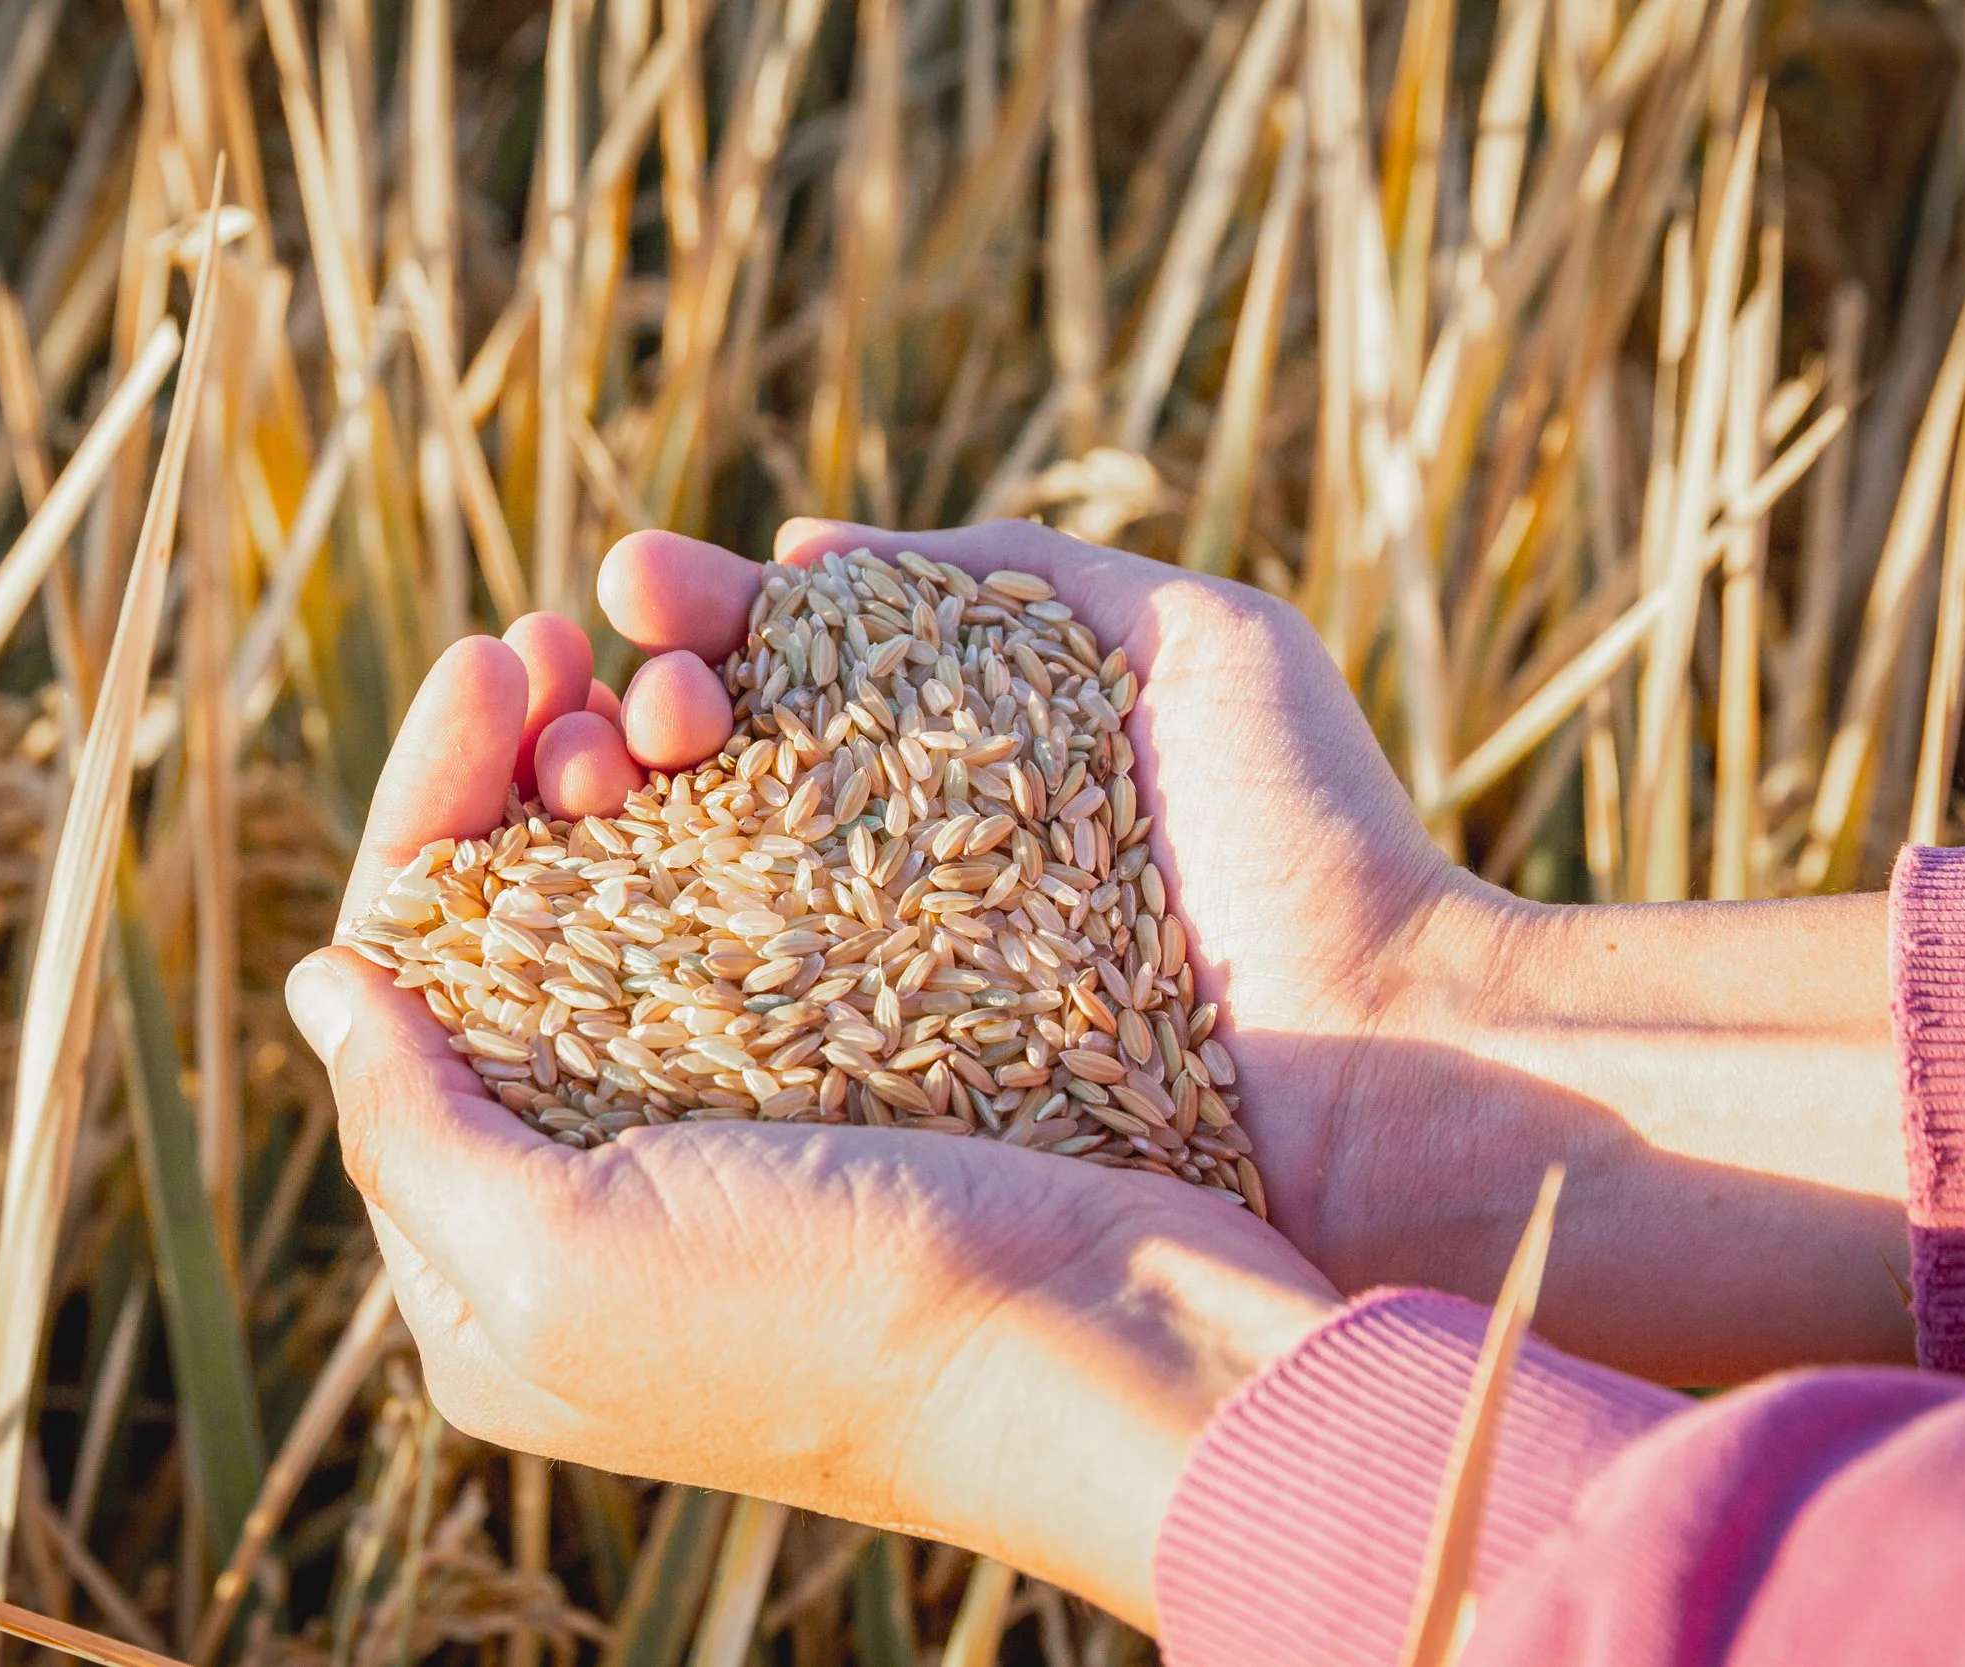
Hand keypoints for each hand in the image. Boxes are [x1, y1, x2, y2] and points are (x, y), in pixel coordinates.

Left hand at [290, 599, 1338, 1627]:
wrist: (1115, 1352)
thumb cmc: (825, 1326)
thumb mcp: (561, 1266)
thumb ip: (411, 1132)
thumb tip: (324, 983)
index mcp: (518, 1240)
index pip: (417, 981)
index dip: (430, 809)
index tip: (493, 667)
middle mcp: (631, 1161)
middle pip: (531, 911)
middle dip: (529, 756)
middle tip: (563, 634)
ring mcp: (771, 1096)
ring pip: (668, 875)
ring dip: (648, 744)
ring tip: (673, 664)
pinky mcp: (892, 1044)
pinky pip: (802, 880)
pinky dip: (774, 780)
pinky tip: (775, 691)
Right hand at [579, 520, 1912, 1382]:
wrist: (1388, 1045)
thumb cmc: (1308, 828)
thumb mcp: (1187, 635)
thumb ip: (1012, 567)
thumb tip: (806, 550)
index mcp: (944, 758)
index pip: (772, 670)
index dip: (687, 619)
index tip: (634, 586)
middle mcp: (885, 871)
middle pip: (699, 775)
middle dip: (621, 707)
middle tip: (613, 694)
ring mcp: (869, 985)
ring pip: (681, 886)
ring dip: (600, 808)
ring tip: (586, 756)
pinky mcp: (874, 1097)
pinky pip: (726, 1019)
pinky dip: (636, 947)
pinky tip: (576, 878)